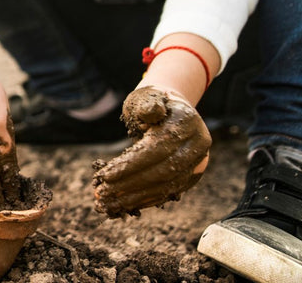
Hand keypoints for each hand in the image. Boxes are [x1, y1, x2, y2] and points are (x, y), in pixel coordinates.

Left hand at [93, 85, 211, 217]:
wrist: (172, 109)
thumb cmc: (151, 102)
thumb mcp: (147, 97)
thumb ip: (148, 104)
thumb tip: (151, 113)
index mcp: (187, 121)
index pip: (158, 149)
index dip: (132, 164)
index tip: (105, 175)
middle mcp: (197, 143)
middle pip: (163, 171)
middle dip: (131, 184)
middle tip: (103, 193)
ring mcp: (198, 161)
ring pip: (167, 185)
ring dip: (136, 197)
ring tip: (110, 203)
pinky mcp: (193, 175)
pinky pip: (169, 191)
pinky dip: (147, 199)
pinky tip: (126, 205)